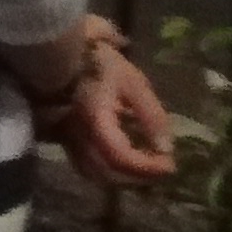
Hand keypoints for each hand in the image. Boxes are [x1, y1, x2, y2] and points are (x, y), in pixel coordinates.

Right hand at [62, 19, 177, 185]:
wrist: (61, 53)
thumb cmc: (100, 65)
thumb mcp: (134, 84)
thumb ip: (152, 117)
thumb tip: (166, 150)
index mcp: (95, 120)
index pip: (120, 157)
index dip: (147, 167)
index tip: (170, 164)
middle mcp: (76, 135)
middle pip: (107, 173)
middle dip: (138, 177)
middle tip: (161, 170)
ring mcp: (65, 139)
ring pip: (93, 173)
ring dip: (121, 178)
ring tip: (144, 169)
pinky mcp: (63, 139)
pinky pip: (84, 165)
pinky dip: (106, 171)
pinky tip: (122, 161)